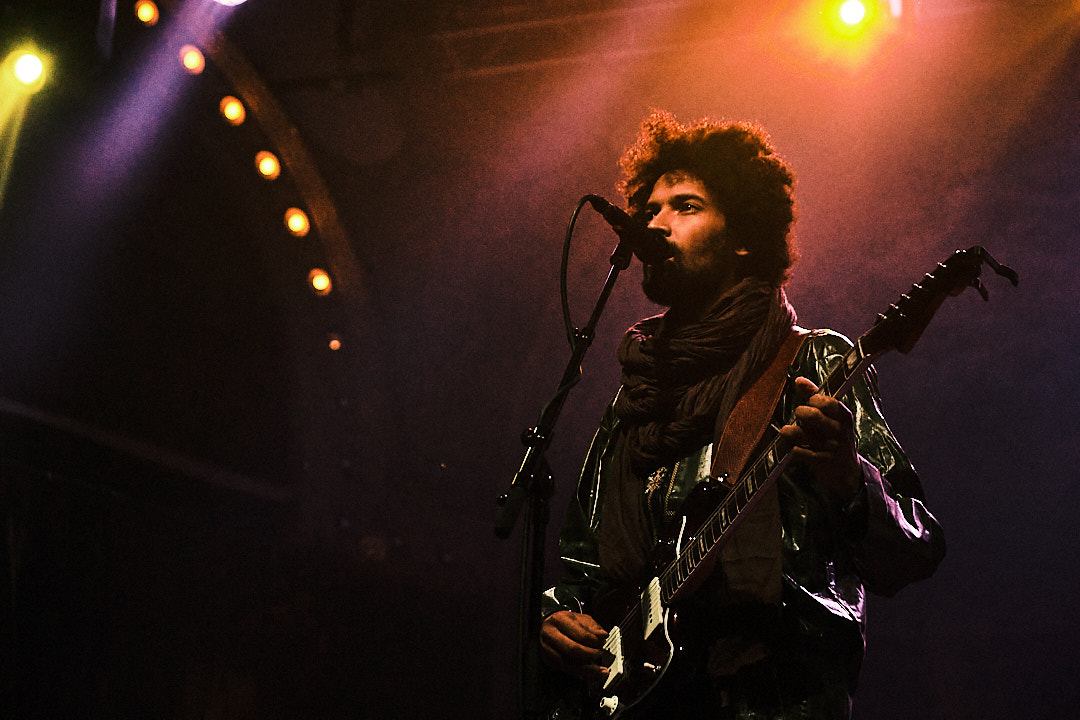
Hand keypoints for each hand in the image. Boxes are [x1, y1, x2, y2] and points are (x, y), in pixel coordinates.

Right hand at [540, 611, 609, 683]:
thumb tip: (603, 635)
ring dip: (587, 670)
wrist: (549, 626)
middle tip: (600, 654)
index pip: (579, 634)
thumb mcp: (581, 619)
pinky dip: (582, 674)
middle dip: (590, 654)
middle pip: (572, 649)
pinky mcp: (548, 661)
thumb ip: (593, 627)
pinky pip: (567, 671)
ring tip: (601, 671)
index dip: (593, 640)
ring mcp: (547, 649)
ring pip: (568, 664)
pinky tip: (592, 675)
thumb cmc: (566, 622)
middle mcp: (550, 635)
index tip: (603, 642)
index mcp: (559, 620)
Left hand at [778, 377, 862, 502]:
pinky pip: (802, 453)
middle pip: (813, 415)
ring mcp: (833, 447)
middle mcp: (840, 430)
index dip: (813, 399)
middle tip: (799, 414)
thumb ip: (815, 396)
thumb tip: (799, 380)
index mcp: (843, 416)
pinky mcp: (824, 462)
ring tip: (786, 431)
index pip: (826, 401)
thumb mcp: (830, 416)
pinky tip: (793, 447)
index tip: (810, 401)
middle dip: (801, 413)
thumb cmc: (833, 436)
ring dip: (791, 431)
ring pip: (805, 434)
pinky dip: (795, 449)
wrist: (846, 470)